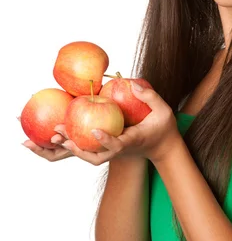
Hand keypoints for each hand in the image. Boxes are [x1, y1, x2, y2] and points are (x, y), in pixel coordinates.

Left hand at [21, 84, 181, 166]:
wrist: (164, 147)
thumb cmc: (164, 128)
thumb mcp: (163, 110)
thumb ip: (150, 96)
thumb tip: (131, 84)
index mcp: (133, 140)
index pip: (117, 144)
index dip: (105, 139)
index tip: (93, 129)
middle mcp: (122, 150)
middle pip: (97, 157)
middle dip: (80, 150)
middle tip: (63, 139)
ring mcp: (116, 152)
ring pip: (91, 156)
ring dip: (74, 149)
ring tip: (58, 136)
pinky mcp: (111, 150)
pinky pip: (92, 149)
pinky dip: (78, 144)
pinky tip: (66, 132)